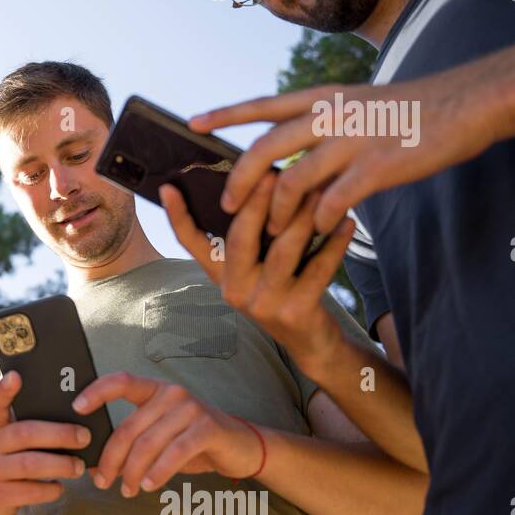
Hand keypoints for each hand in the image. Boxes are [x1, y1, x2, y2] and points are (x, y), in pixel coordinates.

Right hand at [0, 371, 88, 514]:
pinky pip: (31, 491)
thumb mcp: (14, 444)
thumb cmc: (13, 463)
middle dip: (59, 434)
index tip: (15, 376)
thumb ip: (32, 429)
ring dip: (60, 464)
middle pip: (25, 434)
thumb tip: (76, 421)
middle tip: (84, 437)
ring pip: (30, 464)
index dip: (3, 390)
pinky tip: (60, 486)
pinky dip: (50, 489)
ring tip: (79, 466)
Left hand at [73, 373, 262, 494]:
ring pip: (148, 443)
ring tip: (127, 490)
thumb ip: (133, 442)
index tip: (77, 408)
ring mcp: (191, 409)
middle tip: (102, 481)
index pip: (121, 381)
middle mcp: (171, 394)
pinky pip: (175, 452)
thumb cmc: (193, 443)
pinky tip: (149, 485)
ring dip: (132, 472)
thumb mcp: (160, 437)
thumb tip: (94, 463)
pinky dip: (158, 472)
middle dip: (111, 458)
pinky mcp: (207, 428)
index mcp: (155, 391)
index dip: (97, 391)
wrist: (241, 447)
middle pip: (129, 427)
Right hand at [160, 173, 353, 371]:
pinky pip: (317, 270)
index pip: (192, 243)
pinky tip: (346, 222)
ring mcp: (263, 304)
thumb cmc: (285, 291)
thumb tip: (261, 182)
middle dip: (256, 203)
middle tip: (272, 172)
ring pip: (281, 252)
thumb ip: (253, 237)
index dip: (178, 216)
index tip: (168, 187)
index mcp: (222, 276)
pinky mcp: (294, 312)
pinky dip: (334, 244)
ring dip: (301, 218)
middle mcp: (234, 291)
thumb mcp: (259, 268)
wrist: (310, 342)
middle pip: (240, 239)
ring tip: (317, 190)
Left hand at [191, 71, 491, 235]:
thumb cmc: (406, 112)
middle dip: (241, 182)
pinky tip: (317, 231)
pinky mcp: (377, 166)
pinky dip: (319, 221)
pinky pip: (333, 202)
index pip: (262, 105)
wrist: (464, 104)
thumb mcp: (355, 106)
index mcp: (321, 97)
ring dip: (279, 213)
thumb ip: (318, 127)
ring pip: (294, 181)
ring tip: (274, 231)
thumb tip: (284, 156)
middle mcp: (330, 114)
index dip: (226, 114)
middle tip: (229, 206)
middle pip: (266, 149)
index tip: (193, 123)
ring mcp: (352, 140)